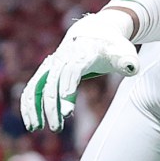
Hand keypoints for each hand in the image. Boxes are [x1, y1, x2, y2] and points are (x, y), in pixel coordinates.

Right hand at [19, 9, 140, 132]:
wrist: (94, 32)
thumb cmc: (112, 47)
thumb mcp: (124, 51)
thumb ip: (128, 60)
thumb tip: (131, 68)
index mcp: (82, 53)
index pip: (71, 72)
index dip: (67, 91)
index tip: (67, 112)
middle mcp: (63, 58)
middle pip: (52, 83)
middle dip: (52, 106)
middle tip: (57, 127)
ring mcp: (52, 65)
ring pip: (36, 85)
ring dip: (34, 107)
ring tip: (36, 128)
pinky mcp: (46, 71)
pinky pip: (32, 88)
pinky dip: (28, 104)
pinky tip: (32, 122)